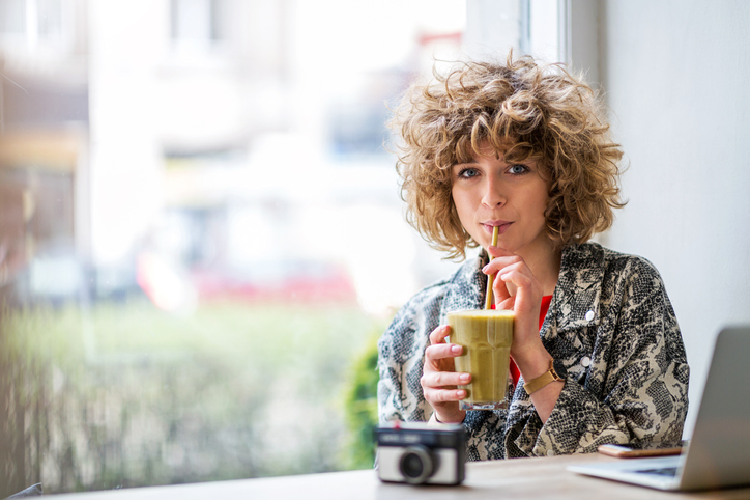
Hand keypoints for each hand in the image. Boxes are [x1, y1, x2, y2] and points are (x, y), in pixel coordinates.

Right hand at [420, 325, 468, 422]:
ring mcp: (428, 381)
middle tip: (461, 349)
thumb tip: (499, 342)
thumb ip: (471, 355)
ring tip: (469, 377)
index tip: (449, 327)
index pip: (434, 339)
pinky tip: (464, 393)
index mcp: (438, 354)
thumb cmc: (458, 378)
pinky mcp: (431, 396)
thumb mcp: (462, 365)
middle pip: (431, 353)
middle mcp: (430, 365)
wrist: (450, 406)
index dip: (439, 332)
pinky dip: (452, 394)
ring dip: (454, 376)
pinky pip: (440, 394)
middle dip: (445, 350)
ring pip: (438, 377)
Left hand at [483, 246, 545, 364]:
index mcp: (528, 283)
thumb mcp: (502, 302)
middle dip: (498, 259)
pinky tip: (499, 282)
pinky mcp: (530, 296)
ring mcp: (534, 289)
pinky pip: (520, 276)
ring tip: (492, 281)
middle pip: (517, 258)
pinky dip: (507, 275)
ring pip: (518, 264)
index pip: (518, 260)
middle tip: (485, 269)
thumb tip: (492, 275)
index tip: (490, 250)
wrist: (521, 345)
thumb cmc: (512, 326)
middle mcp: (534, 283)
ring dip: (500, 268)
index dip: (503, 252)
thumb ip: (499, 287)